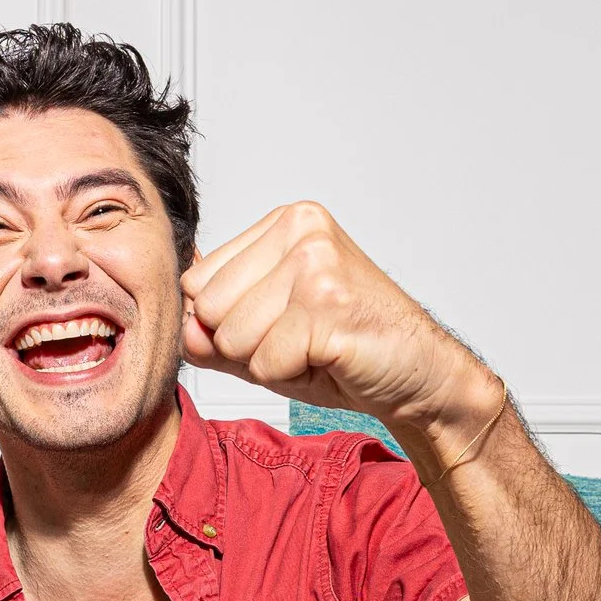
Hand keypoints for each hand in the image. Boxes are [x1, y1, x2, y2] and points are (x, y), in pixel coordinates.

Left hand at [179, 202, 503, 443]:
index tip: (282, 323)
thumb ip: (214, 334)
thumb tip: (183, 328)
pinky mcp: (328, 303)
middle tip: (301, 340)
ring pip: (235, 337)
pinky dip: (291, 376)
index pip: (198, 282)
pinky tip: (330, 358)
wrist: (418, 373)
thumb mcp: (265, 338)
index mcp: (283, 223)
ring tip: (315, 348)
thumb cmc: (345, 350)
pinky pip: (266, 362)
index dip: (228, 323)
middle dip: (246, 345)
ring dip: (271, 362)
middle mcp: (300, 230)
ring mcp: (316, 262)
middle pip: (211, 310)